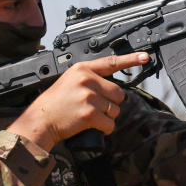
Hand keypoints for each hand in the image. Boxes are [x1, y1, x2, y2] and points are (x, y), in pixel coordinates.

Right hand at [8, 52, 149, 151]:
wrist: (40, 120)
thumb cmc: (55, 103)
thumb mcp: (70, 80)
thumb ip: (90, 78)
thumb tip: (113, 87)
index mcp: (82, 69)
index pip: (111, 62)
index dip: (131, 60)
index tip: (145, 56)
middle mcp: (86, 80)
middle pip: (118, 93)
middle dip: (111, 104)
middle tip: (94, 107)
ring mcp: (88, 96)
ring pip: (115, 109)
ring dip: (107, 117)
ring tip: (89, 116)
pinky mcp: (89, 113)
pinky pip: (109, 123)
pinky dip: (105, 128)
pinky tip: (93, 126)